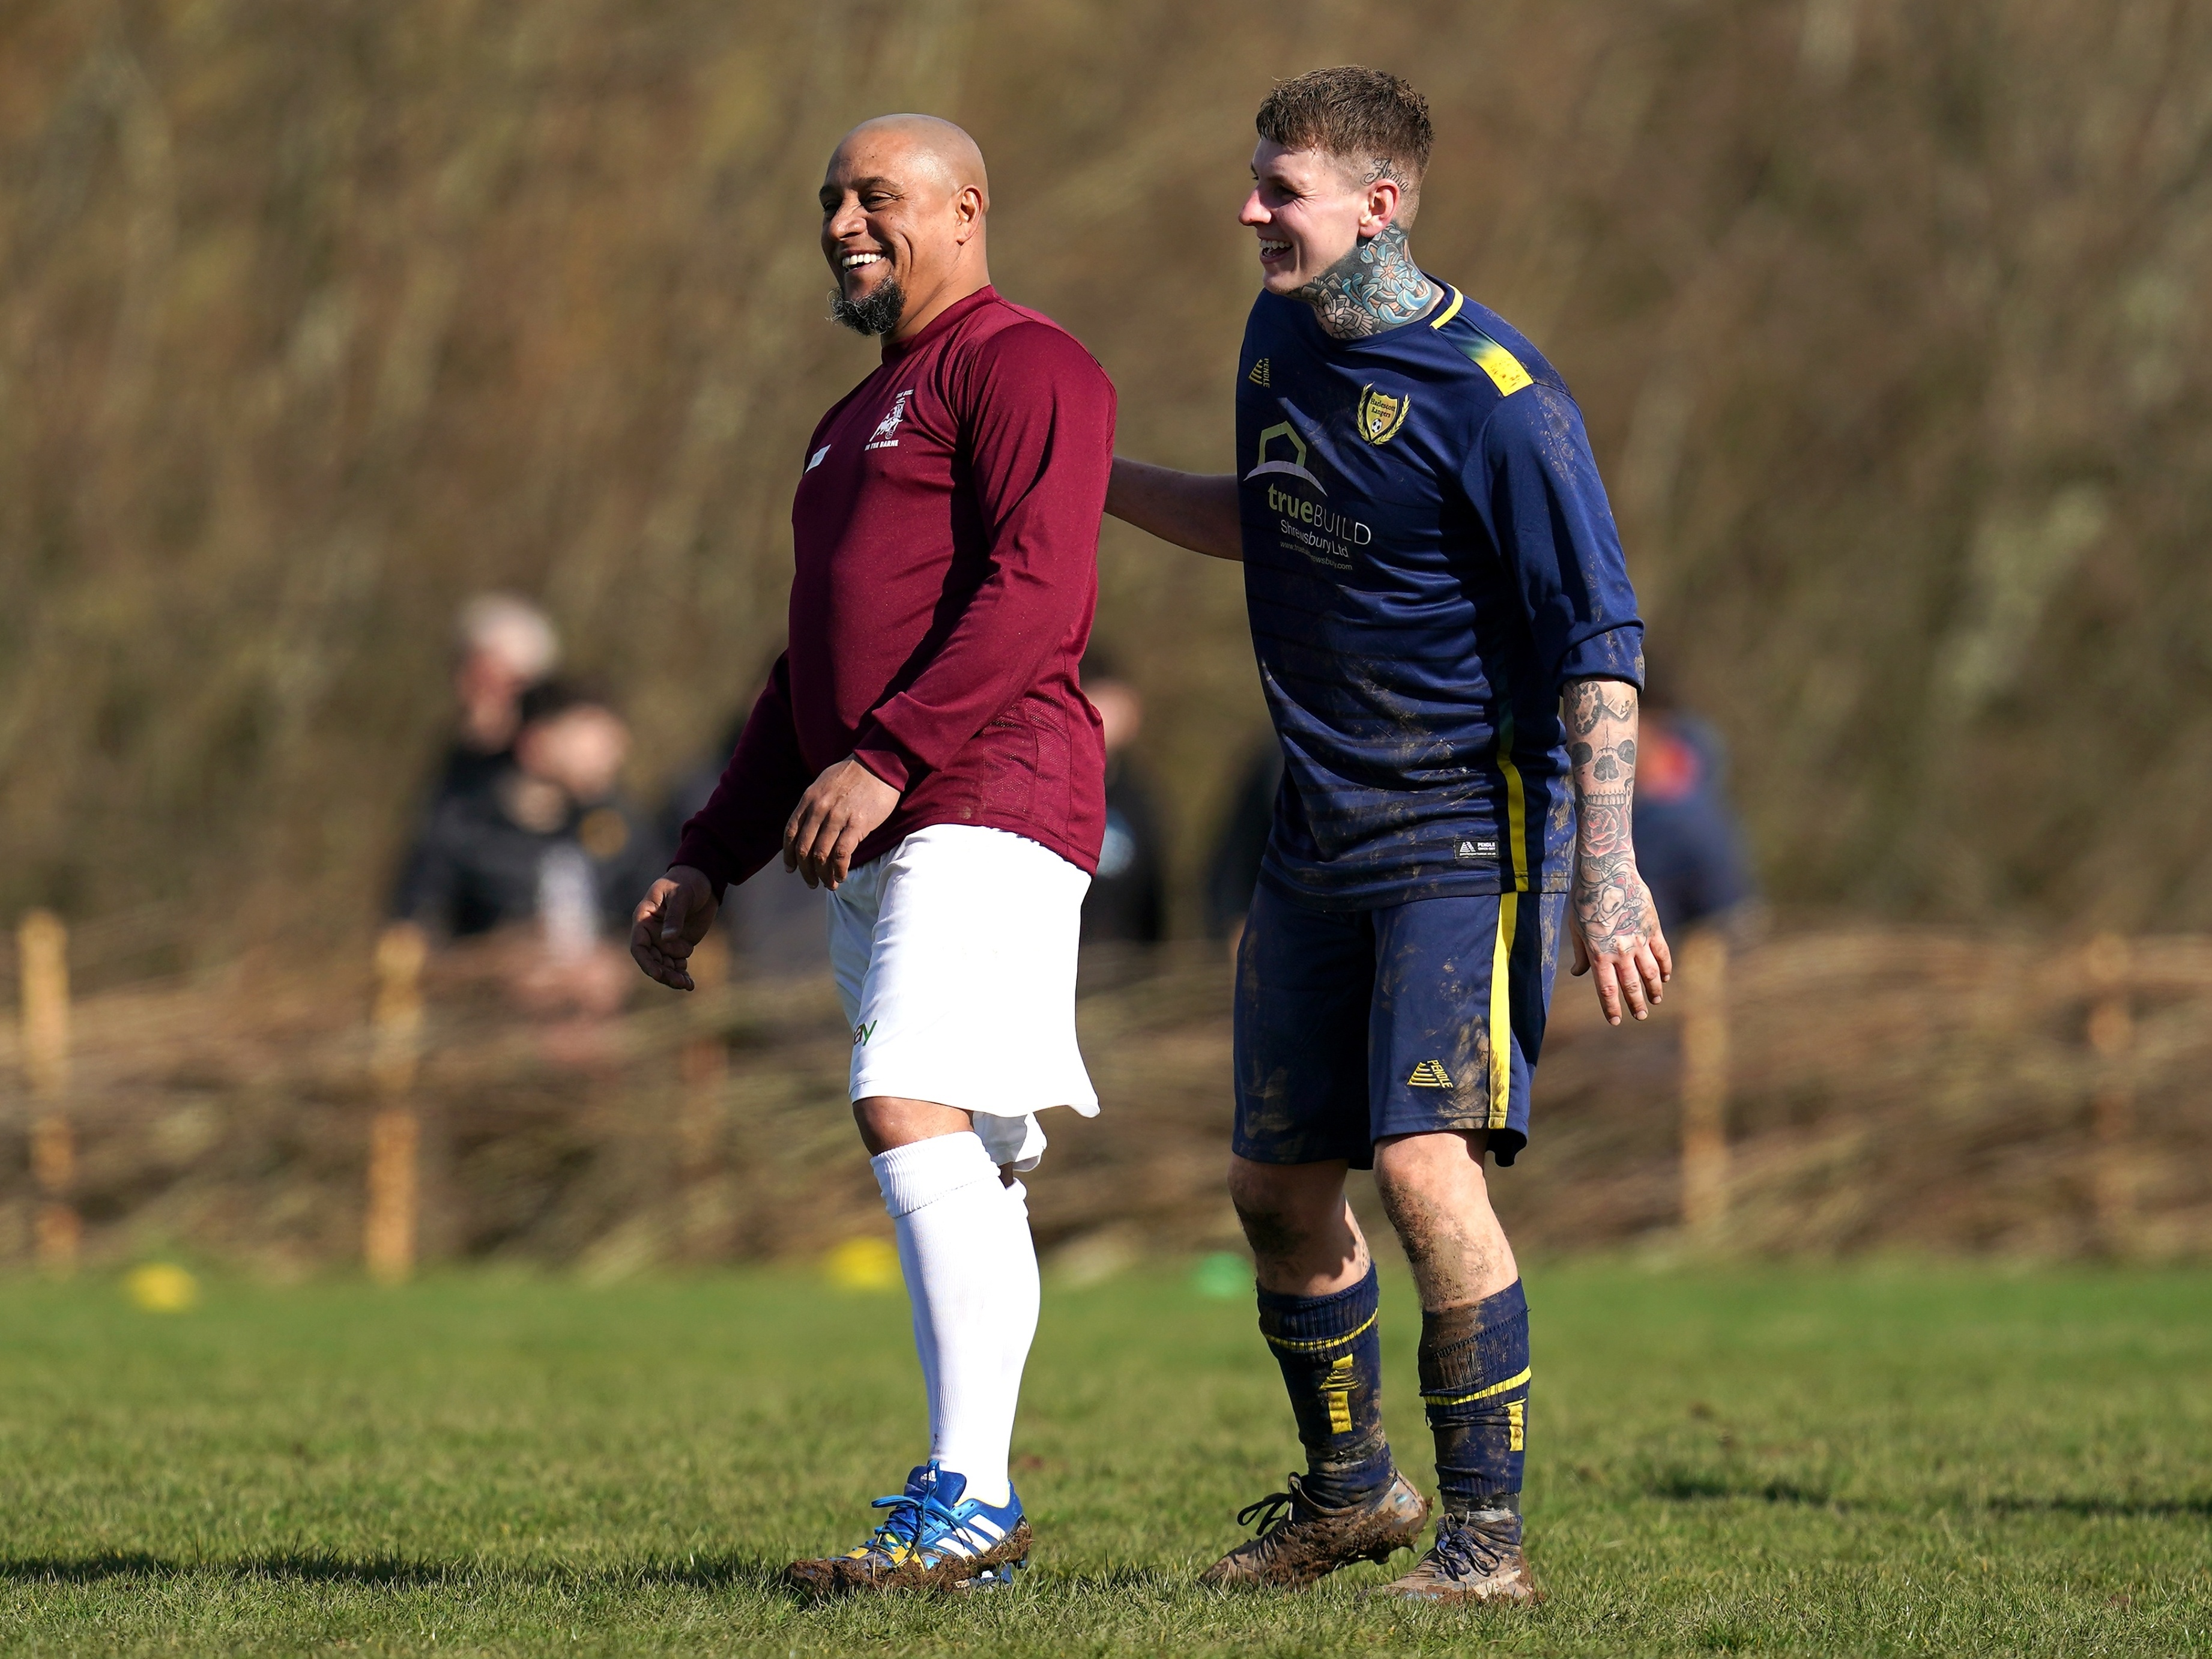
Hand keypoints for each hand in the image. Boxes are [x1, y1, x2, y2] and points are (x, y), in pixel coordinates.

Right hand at [629, 865, 717, 990]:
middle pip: (652, 959)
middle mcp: (651, 932)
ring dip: (673, 976)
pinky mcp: (679, 944)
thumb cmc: (687, 882)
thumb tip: (668, 939)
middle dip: (664, 973)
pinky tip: (690, 984)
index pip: (639, 945)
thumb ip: (674, 916)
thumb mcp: (681, 895)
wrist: (703, 880)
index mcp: (644, 918)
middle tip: (679, 983)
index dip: (646, 962)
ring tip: (687, 985)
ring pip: (664, 965)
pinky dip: (682, 974)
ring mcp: (665, 940)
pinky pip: (677, 963)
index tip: (658, 974)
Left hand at [783, 757, 899, 889]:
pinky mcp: (857, 824)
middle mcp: (819, 809)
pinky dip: (839, 869)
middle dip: (805, 871)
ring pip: (822, 855)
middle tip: (811, 882)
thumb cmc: (853, 774)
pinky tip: (842, 876)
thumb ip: (813, 804)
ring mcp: (838, 817)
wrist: (879, 762)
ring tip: (829, 885)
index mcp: (809, 800)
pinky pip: (842, 854)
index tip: (791, 868)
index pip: (791, 833)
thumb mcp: (823, 784)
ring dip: (823, 875)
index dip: (789, 855)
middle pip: (804, 849)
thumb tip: (807, 825)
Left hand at [1570, 858, 1671, 1025]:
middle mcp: (1621, 951)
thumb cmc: (1585, 901)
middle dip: (1635, 1004)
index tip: (1615, 1021)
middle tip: (1641, 1016)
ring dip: (1654, 989)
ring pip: (1650, 973)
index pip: (1607, 990)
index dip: (1611, 1008)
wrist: (1606, 873)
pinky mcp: (1653, 928)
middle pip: (1631, 985)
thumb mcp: (1576, 929)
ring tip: (1656, 1000)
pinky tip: (1666, 977)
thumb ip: (1580, 954)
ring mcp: (1639, 940)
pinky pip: (1662, 953)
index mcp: (1599, 954)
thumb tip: (1577, 973)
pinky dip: (1666, 967)